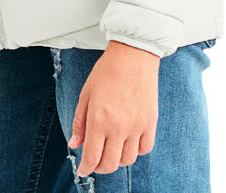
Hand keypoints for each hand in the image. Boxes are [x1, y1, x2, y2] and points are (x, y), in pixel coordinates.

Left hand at [67, 41, 159, 176]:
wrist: (132, 55)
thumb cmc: (107, 72)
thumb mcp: (86, 94)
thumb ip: (79, 122)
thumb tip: (75, 144)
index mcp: (98, 120)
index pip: (92, 157)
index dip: (86, 169)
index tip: (83, 170)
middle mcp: (118, 127)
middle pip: (110, 164)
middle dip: (100, 167)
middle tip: (96, 161)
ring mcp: (136, 126)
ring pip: (127, 160)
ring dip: (118, 160)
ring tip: (113, 149)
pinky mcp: (150, 122)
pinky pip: (144, 149)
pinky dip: (136, 151)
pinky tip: (129, 142)